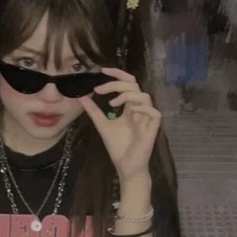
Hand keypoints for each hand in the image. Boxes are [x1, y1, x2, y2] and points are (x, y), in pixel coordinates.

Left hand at [78, 67, 161, 181]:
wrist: (126, 166)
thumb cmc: (118, 147)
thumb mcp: (102, 125)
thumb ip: (94, 111)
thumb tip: (82, 97)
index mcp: (130, 107)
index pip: (127, 83)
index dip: (117, 74)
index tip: (102, 70)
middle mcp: (140, 109)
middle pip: (134, 85)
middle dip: (116, 84)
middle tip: (100, 89)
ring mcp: (147, 118)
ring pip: (144, 96)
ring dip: (127, 95)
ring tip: (112, 104)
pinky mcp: (153, 128)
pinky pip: (154, 112)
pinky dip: (143, 108)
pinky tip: (130, 111)